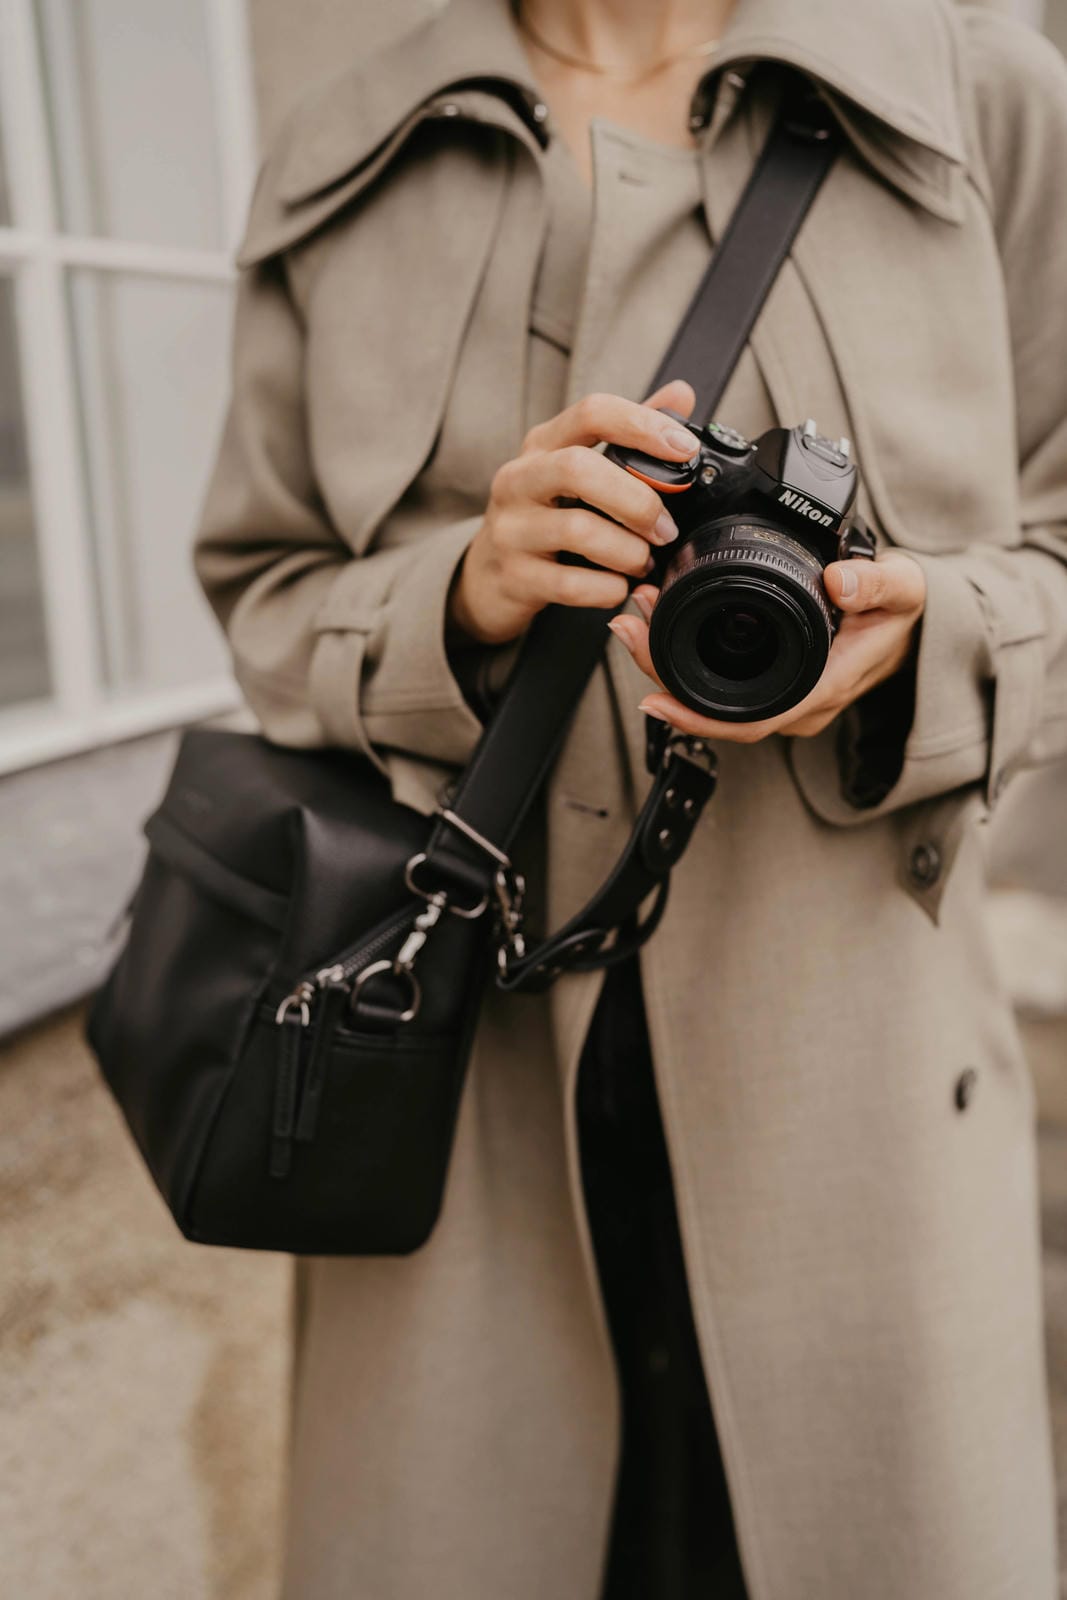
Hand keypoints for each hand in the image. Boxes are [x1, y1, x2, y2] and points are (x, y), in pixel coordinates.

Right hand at [447, 380, 697, 645]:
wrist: (487, 577)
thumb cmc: (544, 516)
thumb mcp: (576, 468)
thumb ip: (628, 434)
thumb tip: (681, 395)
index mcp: (543, 444)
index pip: (592, 412)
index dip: (643, 425)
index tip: (685, 448)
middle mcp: (520, 479)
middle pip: (578, 469)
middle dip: (636, 500)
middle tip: (665, 528)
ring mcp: (511, 529)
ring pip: (577, 530)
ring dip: (627, 551)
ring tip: (643, 562)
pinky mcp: (514, 577)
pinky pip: (570, 584)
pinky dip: (607, 589)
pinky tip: (619, 588)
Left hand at [607, 548, 926, 740]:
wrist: (912, 623)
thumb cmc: (903, 613)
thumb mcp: (903, 590)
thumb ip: (876, 584)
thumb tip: (840, 581)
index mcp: (820, 689)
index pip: (749, 722)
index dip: (697, 718)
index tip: (655, 697)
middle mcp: (796, 705)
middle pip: (716, 711)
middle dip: (663, 674)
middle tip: (628, 627)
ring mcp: (782, 697)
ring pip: (714, 697)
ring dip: (668, 661)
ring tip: (634, 619)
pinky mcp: (772, 683)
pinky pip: (721, 683)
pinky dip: (686, 656)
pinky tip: (661, 626)